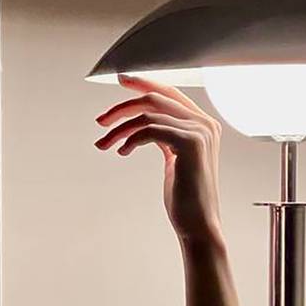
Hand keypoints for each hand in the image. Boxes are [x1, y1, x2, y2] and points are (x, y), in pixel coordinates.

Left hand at [93, 73, 224, 245]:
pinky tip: (122, 151)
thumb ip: (165, 136)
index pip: (170, 93)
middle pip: (155, 98)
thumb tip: (142, 123)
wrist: (198, 224)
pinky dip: (130, 138)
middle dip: (123, 106)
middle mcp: (205, 123)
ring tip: (105, 144)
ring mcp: (200, 131)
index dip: (144, 83)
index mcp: (203, 124)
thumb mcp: (174, 158)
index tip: (121, 81)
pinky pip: (149, 129)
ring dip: (120, 128)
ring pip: (148, 114)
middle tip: (100, 121)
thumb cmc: (184, 197)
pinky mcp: (190, 143)